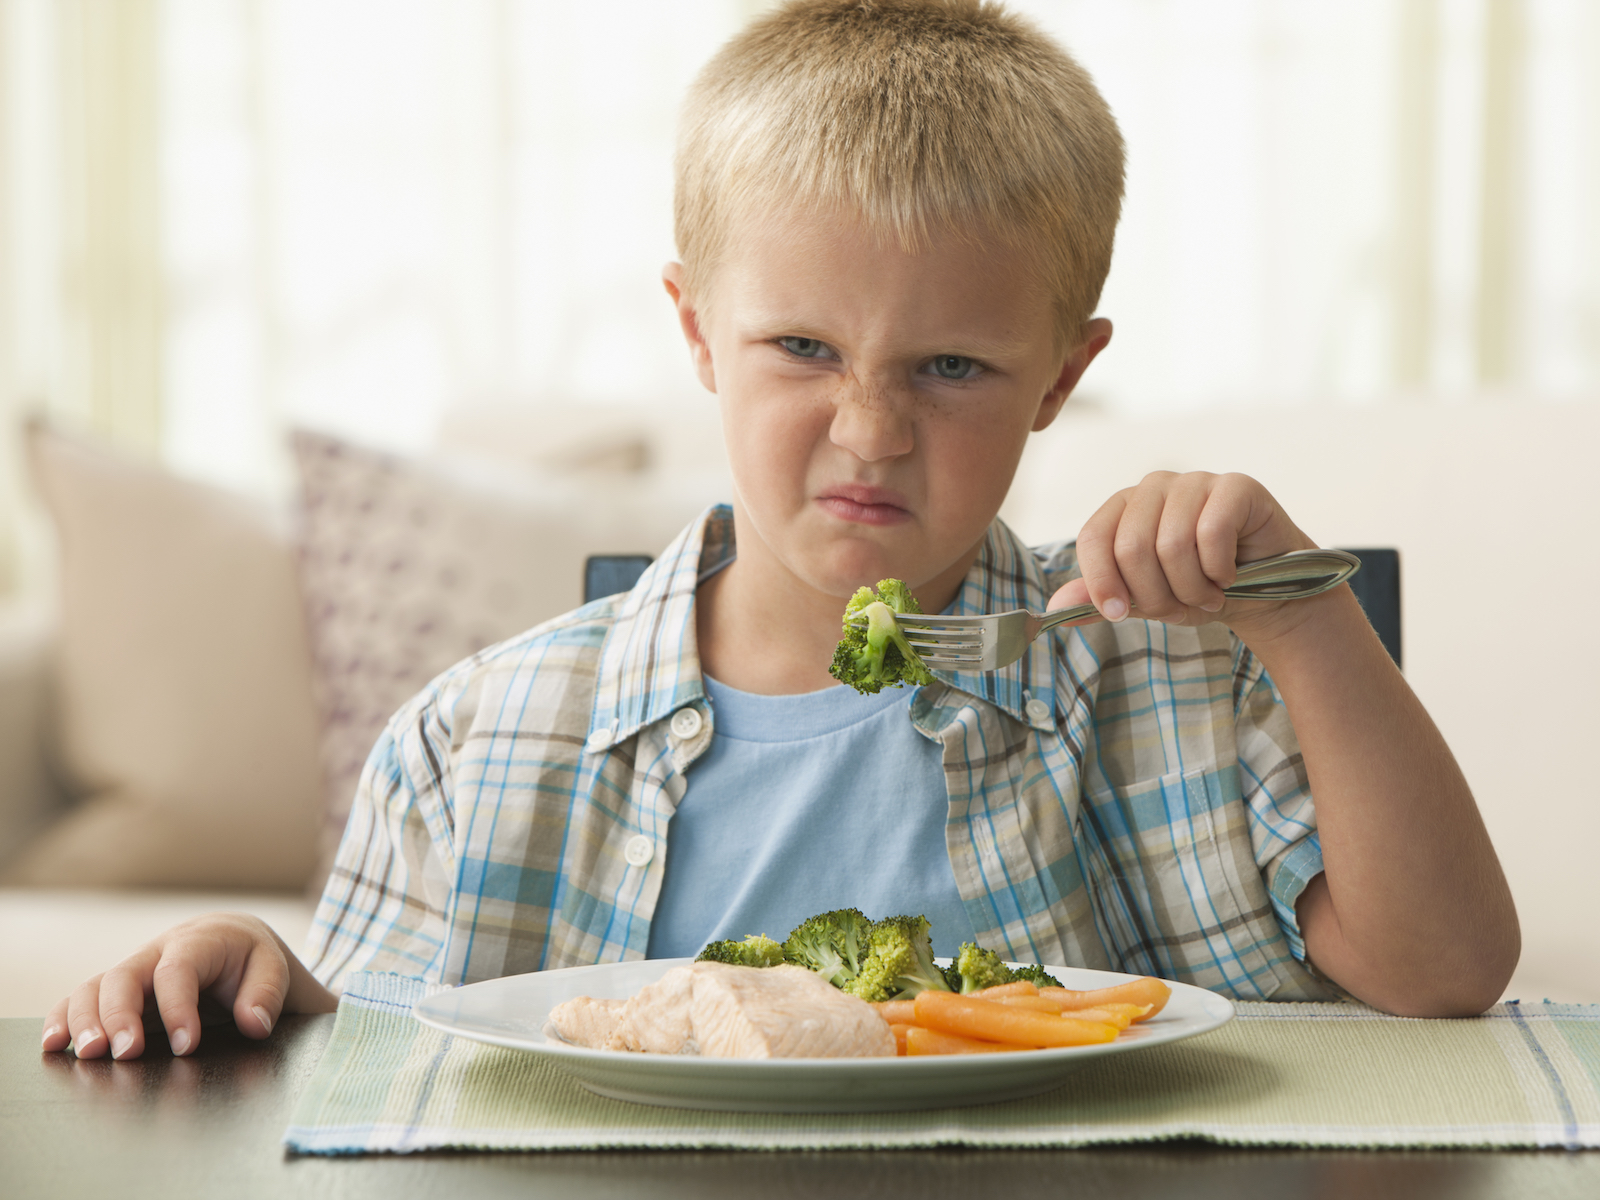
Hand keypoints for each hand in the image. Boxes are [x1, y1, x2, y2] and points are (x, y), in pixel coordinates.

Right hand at [40, 912, 336, 1059]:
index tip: (186, 1045)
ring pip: (94, 987)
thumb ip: (268, 994)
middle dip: (120, 1016)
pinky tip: (55, 1044)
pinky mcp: (116, 991)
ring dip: (84, 1021)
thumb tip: (254, 1022)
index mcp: (197, 942)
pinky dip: (62, 1019)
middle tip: (125, 1053)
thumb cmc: (250, 958)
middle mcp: (155, 954)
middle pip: (125, 976)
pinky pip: (80, 999)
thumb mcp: (272, 968)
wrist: (231, 943)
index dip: (178, 1008)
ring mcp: (132, 972)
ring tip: (88, 1054)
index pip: (179, 970)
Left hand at [1047, 471, 1318, 640]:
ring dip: (1192, 588)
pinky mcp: (1236, 485)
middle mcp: (1154, 487)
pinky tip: (1230, 575)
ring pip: (1172, 544)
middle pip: (1132, 547)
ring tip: (1208, 595)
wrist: (1264, 591)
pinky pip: (1212, 531)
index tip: (1118, 613)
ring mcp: (1195, 481)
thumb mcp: (1143, 601)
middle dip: (1157, 594)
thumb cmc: (1198, 590)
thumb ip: (1099, 599)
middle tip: (1181, 607)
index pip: (1093, 538)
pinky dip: (1219, 569)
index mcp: (1123, 508)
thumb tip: (1055, 608)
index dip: (1101, 581)